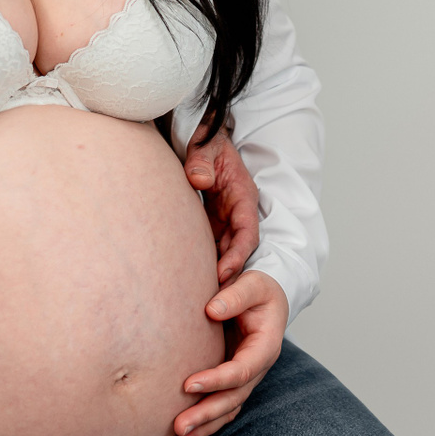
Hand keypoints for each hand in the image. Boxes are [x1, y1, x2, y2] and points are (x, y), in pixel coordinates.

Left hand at [174, 270, 287, 435]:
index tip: (188, 385)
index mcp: (265, 347)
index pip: (241, 370)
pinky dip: (206, 423)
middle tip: (178, 427)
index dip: (216, 380)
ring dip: (205, 427)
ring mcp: (245, 378)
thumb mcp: (254, 283)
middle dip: (206, 414)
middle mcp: (256, 368)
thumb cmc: (260, 289)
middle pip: (233, 398)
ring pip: (227, 409)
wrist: (265, 298)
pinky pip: (221, 407)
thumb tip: (211, 311)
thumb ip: (236, 295)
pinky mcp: (232, 381)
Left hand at [184, 127, 260, 285]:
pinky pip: (209, 246)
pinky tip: (187, 280)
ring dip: (215, 272)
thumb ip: (201, 160)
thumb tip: (198, 180)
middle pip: (237, 249)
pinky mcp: (211, 223)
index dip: (238, 255)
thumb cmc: (208, 139)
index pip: (247, 232)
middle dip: (228, 274)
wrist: (204, 136)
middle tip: (213, 299)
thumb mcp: (207, 145)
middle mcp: (237, 212)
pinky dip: (203, 262)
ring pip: (224, 251)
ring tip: (201, 298)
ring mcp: (225, 219)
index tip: (224, 274)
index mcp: (243, 196)